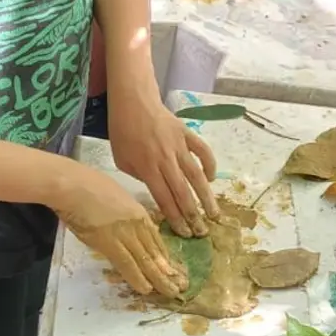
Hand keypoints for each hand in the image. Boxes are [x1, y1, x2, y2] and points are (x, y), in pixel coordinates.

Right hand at [54, 165, 185, 296]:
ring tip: (171, 291)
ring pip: (146, 259)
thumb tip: (122, 224)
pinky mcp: (110, 242)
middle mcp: (136, 223)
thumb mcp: (114, 196)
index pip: (155, 239)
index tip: (174, 269)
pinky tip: (146, 288)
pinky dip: (137, 277)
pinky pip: (127, 263)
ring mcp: (125, 233)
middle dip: (168, 270)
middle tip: (181, 285)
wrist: (72, 185)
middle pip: (155, 250)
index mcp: (137, 211)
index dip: (165, 256)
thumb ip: (123, 212)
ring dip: (159, 278)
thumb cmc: (86, 186)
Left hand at [109, 95, 219, 238]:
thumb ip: (140, 177)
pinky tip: (211, 179)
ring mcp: (179, 146)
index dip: (176, 218)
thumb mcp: (122, 161)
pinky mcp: (187, 134)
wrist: (134, 103)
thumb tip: (158, 189)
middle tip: (203, 231)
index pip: (165, 199)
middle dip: (193, 214)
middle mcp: (166, 159)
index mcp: (147, 168)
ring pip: (196, 175)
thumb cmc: (123, 133)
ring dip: (206, 196)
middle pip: (183, 191)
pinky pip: (203, 151)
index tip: (185, 233)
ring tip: (214, 213)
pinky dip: (210, 165)